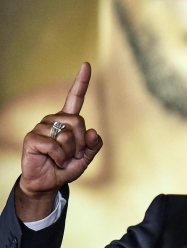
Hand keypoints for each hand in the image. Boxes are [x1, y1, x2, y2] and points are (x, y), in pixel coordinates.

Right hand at [15, 63, 102, 220]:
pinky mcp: (32, 138)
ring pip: (68, 135)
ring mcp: (41, 127)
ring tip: (60, 158)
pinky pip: (55, 145)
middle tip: (72, 154)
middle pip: (79, 122)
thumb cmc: (65, 167)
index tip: (86, 64)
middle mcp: (54, 120)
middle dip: (81, 143)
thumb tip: (93, 131)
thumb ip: (94, 145)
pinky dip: (59, 157)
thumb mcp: (86, 158)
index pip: (75, 97)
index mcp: (67, 121)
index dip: (82, 82)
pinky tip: (53, 160)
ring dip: (70, 152)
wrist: (47, 182)